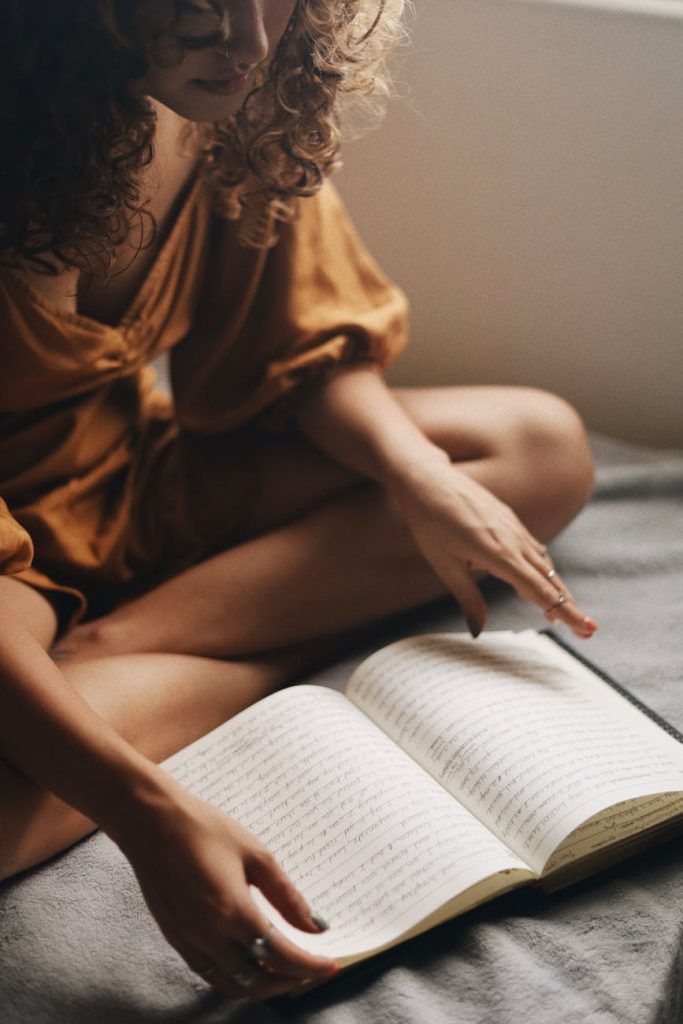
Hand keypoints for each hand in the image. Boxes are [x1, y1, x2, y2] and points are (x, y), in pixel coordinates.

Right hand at [110, 785, 337, 998]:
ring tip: (285, 971)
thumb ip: (286, 895)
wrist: (151, 821)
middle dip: (290, 980)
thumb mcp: (255, 854)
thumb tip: (315, 925)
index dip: (309, 966)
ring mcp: (188, 941)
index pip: (281, 956)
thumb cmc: (204, 828)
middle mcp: (209, 936)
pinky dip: (235, 979)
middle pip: (258, 979)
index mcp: (233, 912)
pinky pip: (210, 973)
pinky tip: (249, 963)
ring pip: (232, 985)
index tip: (330, 965)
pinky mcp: (175, 938)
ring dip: (263, 985)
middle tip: (311, 969)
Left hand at [389, 460, 596, 638]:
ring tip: (562, 612)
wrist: (428, 479)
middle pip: (550, 580)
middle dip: (569, 606)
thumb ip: (467, 598)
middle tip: (587, 631)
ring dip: (556, 589)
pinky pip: (534, 548)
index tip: (586, 629)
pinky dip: (542, 569)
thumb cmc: (430, 523)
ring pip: (544, 564)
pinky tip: (542, 578)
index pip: (539, 590)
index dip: (563, 612)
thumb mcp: (444, 566)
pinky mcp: (509, 518)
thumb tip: (478, 630)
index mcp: (499, 554)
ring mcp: (514, 527)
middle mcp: (513, 540)